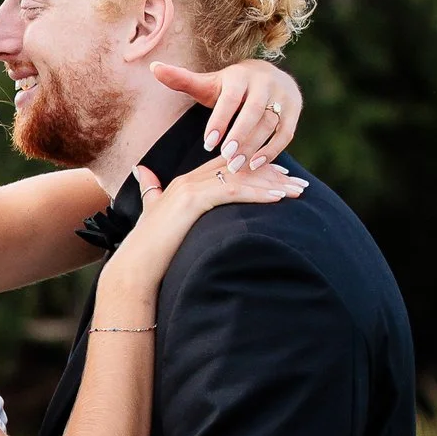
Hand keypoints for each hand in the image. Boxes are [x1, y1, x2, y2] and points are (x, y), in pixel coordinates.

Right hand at [101, 150, 302, 314]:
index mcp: (185, 182)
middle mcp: (189, 179)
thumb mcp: (153, 214)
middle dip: (274, 174)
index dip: (259, 170)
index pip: (230, 168)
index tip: (284, 179)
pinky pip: (233, 190)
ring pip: (241, 176)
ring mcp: (190, 187)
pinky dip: (258, 193)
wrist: (135, 267)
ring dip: (274, 183)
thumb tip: (142, 172)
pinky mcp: (193, 200)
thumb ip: (151, 191)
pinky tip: (279, 198)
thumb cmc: (149, 251)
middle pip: (240, 167)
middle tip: (301, 183)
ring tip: (299, 191)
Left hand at [154, 55, 301, 164]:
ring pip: (270, 123)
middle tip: (226, 158)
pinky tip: (256, 166)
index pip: (230, 98)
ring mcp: (283, 95)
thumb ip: (182, 79)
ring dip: (254, 146)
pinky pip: (286, 133)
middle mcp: (265, 81)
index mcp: (240, 75)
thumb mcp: (208, 83)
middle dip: (240, 136)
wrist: (267, 77)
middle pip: (254, 111)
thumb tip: (154, 67)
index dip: (220, 120)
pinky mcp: (295, 109)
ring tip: (238, 166)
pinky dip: (272, 150)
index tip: (209, 143)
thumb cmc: (229, 87)